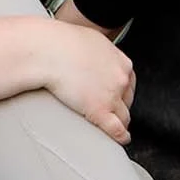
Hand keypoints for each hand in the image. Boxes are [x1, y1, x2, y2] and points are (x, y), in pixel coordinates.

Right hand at [36, 14, 135, 145]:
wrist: (50, 51)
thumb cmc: (63, 42)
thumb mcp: (92, 40)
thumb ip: (102, 53)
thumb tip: (99, 58)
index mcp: (121, 61)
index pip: (129, 82)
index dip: (122, 91)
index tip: (118, 96)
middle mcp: (120, 78)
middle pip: (127, 99)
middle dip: (120, 105)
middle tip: (111, 109)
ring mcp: (112, 96)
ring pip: (124, 116)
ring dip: (120, 122)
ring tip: (115, 127)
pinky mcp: (100, 111)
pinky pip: (117, 130)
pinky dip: (120, 137)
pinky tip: (120, 139)